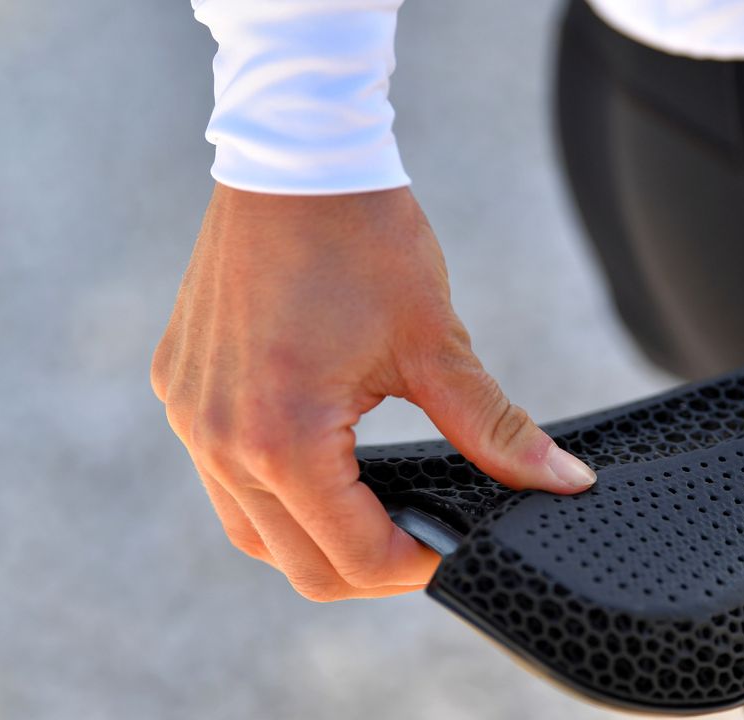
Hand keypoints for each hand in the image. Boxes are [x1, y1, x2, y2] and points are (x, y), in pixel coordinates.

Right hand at [151, 184, 595, 600]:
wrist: (296, 154)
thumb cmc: (364, 237)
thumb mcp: (437, 344)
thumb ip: (497, 429)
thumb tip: (563, 481)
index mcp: (281, 437)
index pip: (352, 555)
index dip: (417, 566)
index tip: (458, 550)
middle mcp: (219, 440)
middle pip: (297, 566)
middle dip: (371, 567)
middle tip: (428, 539)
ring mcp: (190, 416)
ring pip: (252, 532)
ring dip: (316, 541)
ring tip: (380, 514)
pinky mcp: (180, 389)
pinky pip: (222, 478)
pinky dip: (275, 494)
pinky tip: (325, 468)